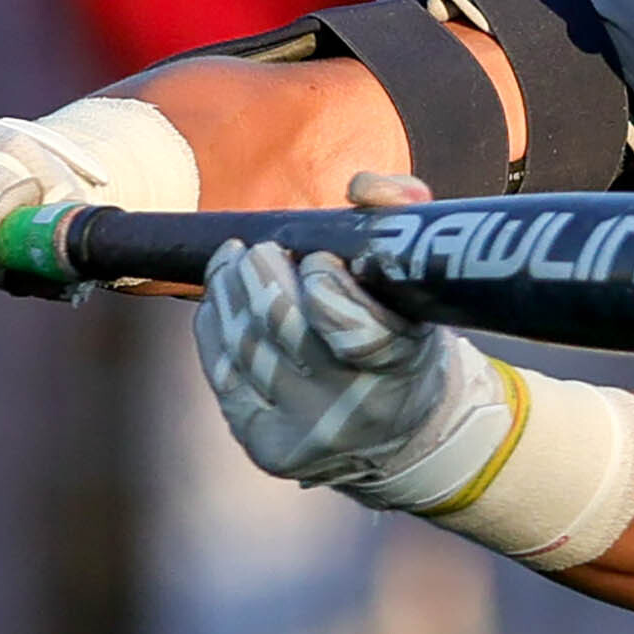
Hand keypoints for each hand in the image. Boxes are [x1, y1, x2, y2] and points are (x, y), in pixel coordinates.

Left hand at [195, 220, 514, 502]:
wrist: (406, 433)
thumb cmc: (406, 334)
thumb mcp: (419, 279)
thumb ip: (402, 217)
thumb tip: (361, 187)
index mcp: (400, 365)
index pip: (350, 325)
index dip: (324, 283)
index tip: (320, 258)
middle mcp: (354, 409)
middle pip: (282, 326)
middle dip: (262, 274)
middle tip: (262, 250)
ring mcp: (307, 433)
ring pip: (245, 347)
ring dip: (229, 292)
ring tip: (235, 263)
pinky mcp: (269, 446)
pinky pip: (224, 374)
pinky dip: (214, 328)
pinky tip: (220, 300)